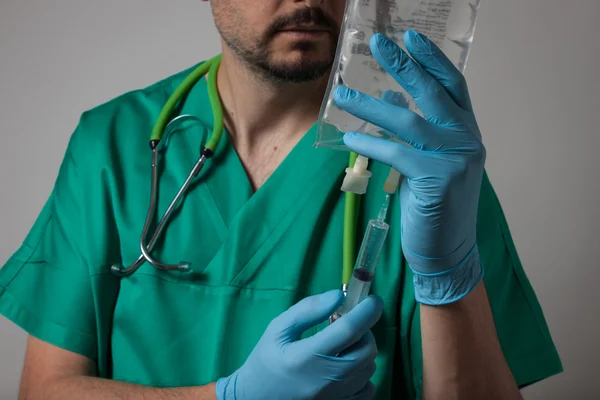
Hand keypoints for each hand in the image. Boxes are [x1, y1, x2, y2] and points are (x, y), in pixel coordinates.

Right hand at [216, 290, 382, 399]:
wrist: (256, 399)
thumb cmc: (266, 361)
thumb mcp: (278, 329)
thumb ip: (308, 310)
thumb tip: (339, 296)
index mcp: (306, 357)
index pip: (348, 330)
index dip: (366, 311)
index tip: (373, 300)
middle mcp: (326, 380)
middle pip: (366, 350)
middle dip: (364, 331)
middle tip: (345, 324)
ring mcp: (336, 398)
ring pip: (369, 367)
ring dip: (362, 350)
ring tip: (341, 345)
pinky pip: (368, 387)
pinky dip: (363, 372)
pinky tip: (344, 366)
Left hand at [334, 30, 484, 304]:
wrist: (447, 250)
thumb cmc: (435, 206)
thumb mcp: (426, 162)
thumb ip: (414, 131)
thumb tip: (392, 97)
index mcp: (466, 133)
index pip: (452, 87)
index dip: (432, 60)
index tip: (410, 37)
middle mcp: (467, 140)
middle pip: (433, 94)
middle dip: (404, 65)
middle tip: (377, 43)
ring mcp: (456, 159)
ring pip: (409, 122)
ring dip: (371, 106)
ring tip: (341, 95)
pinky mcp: (439, 179)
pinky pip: (398, 154)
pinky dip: (372, 144)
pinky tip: (351, 138)